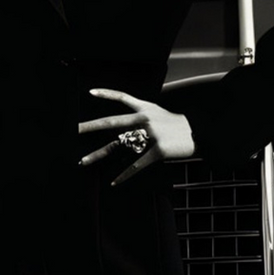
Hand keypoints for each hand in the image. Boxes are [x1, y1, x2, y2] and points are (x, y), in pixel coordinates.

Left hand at [77, 88, 195, 185]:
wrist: (200, 134)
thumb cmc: (178, 126)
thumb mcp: (160, 114)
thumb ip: (142, 117)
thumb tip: (123, 129)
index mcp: (145, 109)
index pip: (123, 97)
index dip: (106, 93)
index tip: (90, 92)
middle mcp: (145, 119)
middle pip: (112, 122)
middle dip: (90, 126)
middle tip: (73, 129)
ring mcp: (151, 135)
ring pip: (118, 146)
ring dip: (98, 154)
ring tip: (82, 161)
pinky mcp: (158, 151)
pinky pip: (136, 165)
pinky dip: (124, 175)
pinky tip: (114, 182)